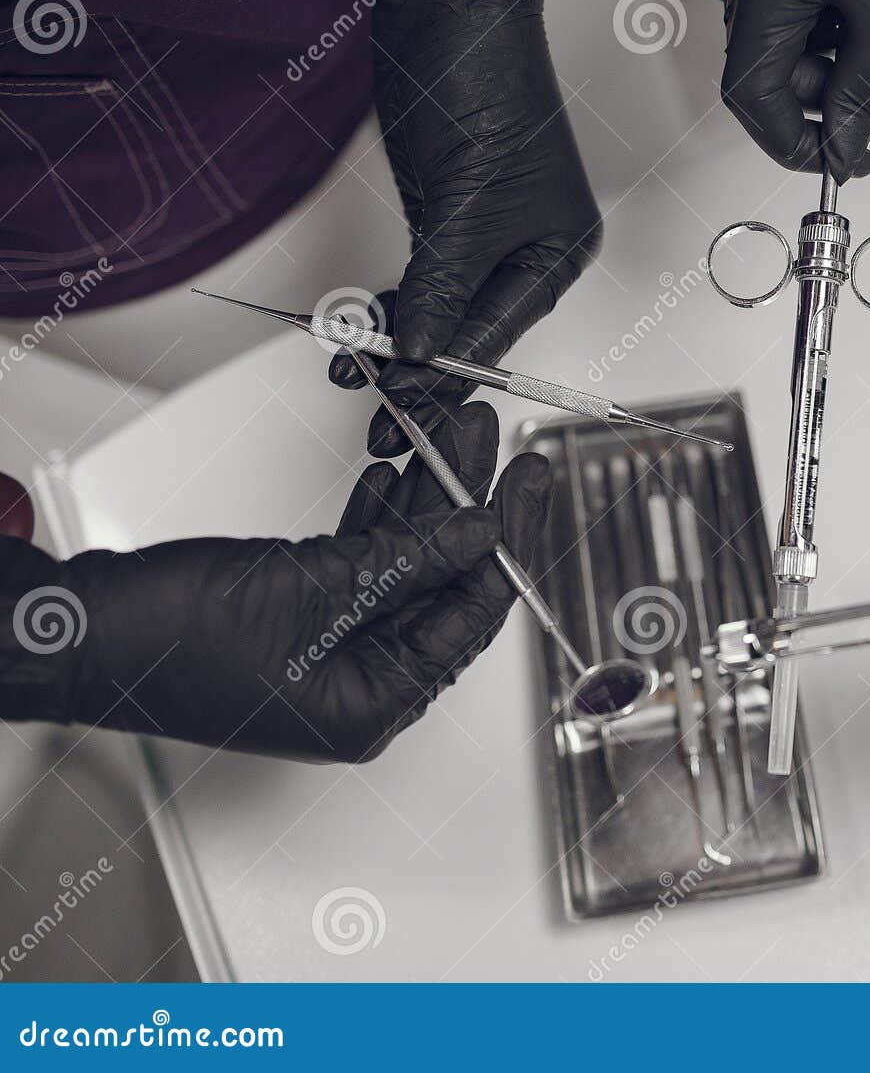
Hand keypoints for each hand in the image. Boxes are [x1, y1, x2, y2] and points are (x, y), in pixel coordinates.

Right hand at [6, 403, 549, 761]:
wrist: (76, 632)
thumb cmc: (167, 638)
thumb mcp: (311, 588)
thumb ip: (406, 561)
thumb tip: (481, 534)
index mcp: (372, 705)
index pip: (469, 618)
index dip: (505, 544)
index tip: (527, 484)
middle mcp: (360, 686)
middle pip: (442, 585)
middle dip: (469, 505)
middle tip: (495, 443)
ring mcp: (329, 652)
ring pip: (402, 564)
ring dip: (425, 497)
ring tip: (452, 432)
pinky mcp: (299, 619)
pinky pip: (360, 563)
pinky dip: (379, 517)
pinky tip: (399, 470)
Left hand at [332, 0, 600, 456]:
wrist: (444, 2)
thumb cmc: (484, 84)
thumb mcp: (465, 204)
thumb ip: (443, 287)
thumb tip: (421, 357)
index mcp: (559, 251)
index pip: (501, 334)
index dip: (450, 377)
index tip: (407, 413)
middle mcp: (529, 248)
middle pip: (472, 329)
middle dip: (420, 370)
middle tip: (376, 414)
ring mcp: (484, 231)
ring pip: (441, 308)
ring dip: (396, 340)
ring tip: (352, 374)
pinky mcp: (445, 211)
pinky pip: (421, 278)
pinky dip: (392, 304)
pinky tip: (362, 328)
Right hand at [705, 0, 869, 179]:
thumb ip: (864, 92)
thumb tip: (844, 146)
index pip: (750, 93)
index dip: (790, 141)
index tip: (832, 158)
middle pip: (756, 57)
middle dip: (812, 89)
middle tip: (869, 89)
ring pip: (767, 20)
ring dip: (818, 45)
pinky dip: (814, 5)